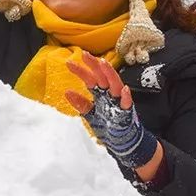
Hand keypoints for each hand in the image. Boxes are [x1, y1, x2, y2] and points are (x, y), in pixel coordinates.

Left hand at [64, 55, 160, 170]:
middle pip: (102, 76)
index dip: (81, 71)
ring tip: (103, 63)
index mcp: (100, 93)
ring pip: (115, 84)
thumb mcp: (90, 114)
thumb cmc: (107, 125)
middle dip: (94, 65)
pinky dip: (127, 96)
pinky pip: (127, 103)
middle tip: (85, 54)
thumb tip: (67, 92)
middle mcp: (109, 94)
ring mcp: (119, 101)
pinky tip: (124, 89)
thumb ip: (80, 103)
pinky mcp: (127, 112)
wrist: (121, 141)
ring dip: (110, 73)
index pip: (90, 79)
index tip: (69, 63)